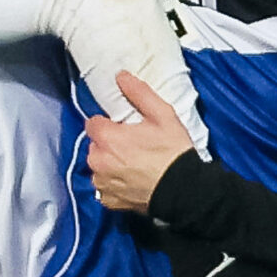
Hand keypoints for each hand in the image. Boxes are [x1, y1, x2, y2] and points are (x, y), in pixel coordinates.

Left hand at [84, 70, 193, 213]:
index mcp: (107, 138)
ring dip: (109, 164)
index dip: (109, 124)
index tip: (124, 128)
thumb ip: (139, 93)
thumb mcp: (162, 115)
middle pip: (95, 145)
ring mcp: (102, 183)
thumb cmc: (172, 152)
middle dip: (108, 144)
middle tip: (133, 146)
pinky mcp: (109, 201)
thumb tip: (121, 76)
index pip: (93, 123)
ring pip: (98, 166)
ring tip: (134, 165)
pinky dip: (114, 184)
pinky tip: (132, 181)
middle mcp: (98, 161)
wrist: (183, 190)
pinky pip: (105, 187)